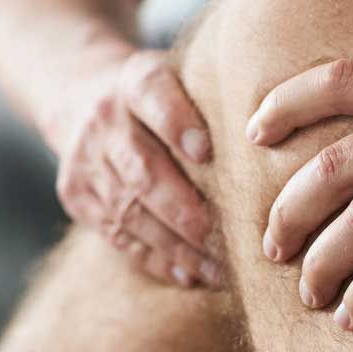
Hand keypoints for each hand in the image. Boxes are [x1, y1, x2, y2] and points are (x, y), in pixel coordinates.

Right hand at [51, 48, 221, 288]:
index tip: (207, 150)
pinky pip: (117, 235)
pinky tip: (190, 274)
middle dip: (181, 208)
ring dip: (177, 246)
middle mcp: (103, 120)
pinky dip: (156, 258)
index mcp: (134, 81)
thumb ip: (215, 100)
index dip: (177, 124)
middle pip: (140, 169)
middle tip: (221, 235)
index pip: (152, 94)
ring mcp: (84, 161)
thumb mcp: (180, 77)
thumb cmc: (158, 97)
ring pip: (129, 212)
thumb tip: (277, 138)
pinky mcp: (76, 196)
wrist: (79, 97)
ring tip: (219, 269)